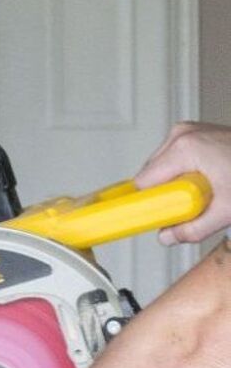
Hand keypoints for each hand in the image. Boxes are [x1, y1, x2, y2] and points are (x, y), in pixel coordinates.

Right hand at [135, 121, 230, 242]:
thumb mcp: (226, 211)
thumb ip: (192, 229)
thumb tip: (168, 235)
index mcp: (184, 149)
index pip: (143, 183)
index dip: (147, 203)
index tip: (153, 216)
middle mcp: (181, 135)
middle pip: (149, 175)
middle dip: (163, 196)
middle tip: (188, 207)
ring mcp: (186, 132)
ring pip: (160, 167)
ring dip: (172, 185)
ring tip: (200, 193)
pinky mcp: (192, 134)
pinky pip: (172, 159)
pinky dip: (181, 174)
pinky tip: (202, 182)